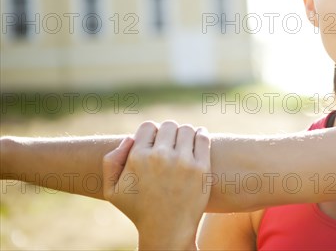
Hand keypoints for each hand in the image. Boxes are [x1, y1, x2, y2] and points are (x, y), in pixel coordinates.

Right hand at [102, 121, 210, 250]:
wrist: (167, 230)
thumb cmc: (139, 210)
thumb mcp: (112, 190)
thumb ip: (111, 161)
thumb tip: (130, 138)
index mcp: (138, 158)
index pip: (149, 126)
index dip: (151, 134)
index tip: (155, 145)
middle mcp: (160, 157)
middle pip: (169, 125)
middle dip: (169, 133)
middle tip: (171, 145)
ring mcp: (183, 162)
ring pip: (186, 129)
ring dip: (185, 134)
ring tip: (183, 145)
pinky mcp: (202, 168)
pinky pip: (203, 137)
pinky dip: (200, 135)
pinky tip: (197, 140)